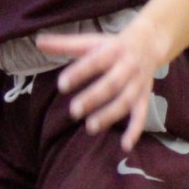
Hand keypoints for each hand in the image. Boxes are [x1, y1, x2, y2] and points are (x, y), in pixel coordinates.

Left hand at [40, 14, 177, 145]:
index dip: (79, 73)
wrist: (150, 43)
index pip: (95, 62)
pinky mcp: (144, 98)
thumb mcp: (91, 41)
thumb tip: (38, 42)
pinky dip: (135, 131)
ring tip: (90, 127)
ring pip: (125, 101)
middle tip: (73, 111)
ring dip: (109, 115)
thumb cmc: (112, 45)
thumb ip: (64, 44)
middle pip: (111, 84)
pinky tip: (125, 146)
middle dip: (93, 98)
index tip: (61, 85)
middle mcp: (128, 67)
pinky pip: (141, 116)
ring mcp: (137, 84)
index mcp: (113, 50)